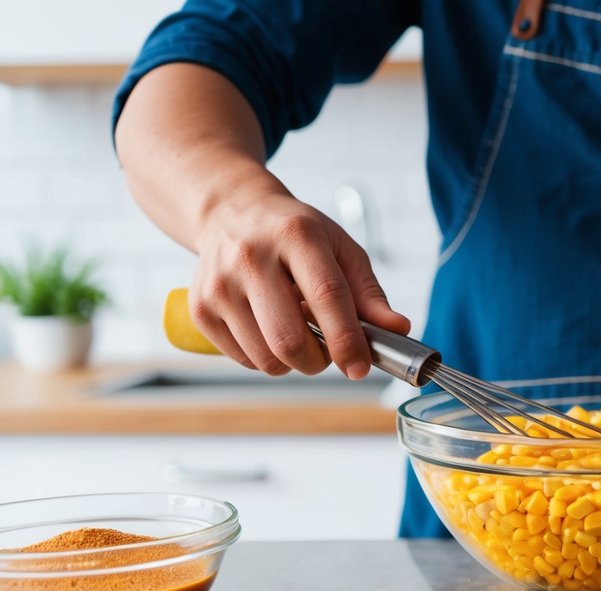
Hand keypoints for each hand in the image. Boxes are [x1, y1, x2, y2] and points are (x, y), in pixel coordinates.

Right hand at [188, 186, 410, 377]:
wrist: (231, 212)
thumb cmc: (295, 235)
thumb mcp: (341, 249)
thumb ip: (370, 294)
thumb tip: (398, 329)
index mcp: (296, 236)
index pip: (327, 296)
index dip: (347, 339)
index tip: (360, 367)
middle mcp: (250, 257)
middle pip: (289, 339)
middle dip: (319, 361)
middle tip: (328, 352)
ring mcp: (219, 284)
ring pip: (266, 358)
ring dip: (294, 363)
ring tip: (298, 334)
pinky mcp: (199, 308)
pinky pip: (243, 360)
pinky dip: (266, 359)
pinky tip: (269, 329)